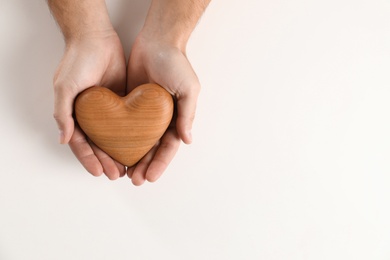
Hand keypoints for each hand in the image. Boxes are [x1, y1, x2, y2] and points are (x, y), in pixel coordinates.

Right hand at [53, 31, 126, 179]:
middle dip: (106, 160)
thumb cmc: (78, 61)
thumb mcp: (65, 87)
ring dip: (120, 153)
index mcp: (75, 115)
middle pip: (99, 144)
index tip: (97, 172)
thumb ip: (63, 113)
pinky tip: (139, 147)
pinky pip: (128, 123)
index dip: (88, 159)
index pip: (82, 143)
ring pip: (115, 137)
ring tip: (128, 168)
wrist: (97, 38)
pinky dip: (132, 136)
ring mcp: (108, 110)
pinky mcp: (124, 102)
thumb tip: (64, 139)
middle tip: (116, 174)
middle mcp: (92, 115)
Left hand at [126, 35, 200, 185]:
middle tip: (134, 180)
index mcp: (176, 118)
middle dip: (144, 166)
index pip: (168, 147)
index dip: (160, 163)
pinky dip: (120, 141)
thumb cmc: (176, 64)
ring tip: (123, 174)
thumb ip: (187, 114)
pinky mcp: (129, 105)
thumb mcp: (188, 89)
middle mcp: (160, 119)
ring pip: (137, 142)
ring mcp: (144, 114)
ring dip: (132, 159)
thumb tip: (188, 139)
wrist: (157, 40)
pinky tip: (112, 151)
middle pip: (152, 149)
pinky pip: (123, 126)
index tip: (150, 177)